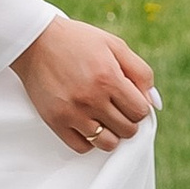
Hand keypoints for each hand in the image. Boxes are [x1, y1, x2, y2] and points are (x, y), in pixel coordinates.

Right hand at [10, 15, 157, 155]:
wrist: (34, 41)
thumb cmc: (77, 41)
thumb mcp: (114, 45)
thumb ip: (141, 72)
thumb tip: (155, 103)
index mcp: (108, 78)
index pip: (141, 112)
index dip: (138, 106)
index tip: (128, 99)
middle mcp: (91, 98)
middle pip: (128, 130)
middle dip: (127, 120)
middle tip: (115, 107)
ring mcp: (72, 113)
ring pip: (108, 144)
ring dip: (110, 133)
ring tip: (102, 117)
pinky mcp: (55, 122)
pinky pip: (82, 147)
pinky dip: (88, 139)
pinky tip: (86, 122)